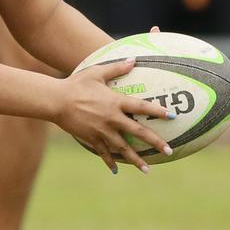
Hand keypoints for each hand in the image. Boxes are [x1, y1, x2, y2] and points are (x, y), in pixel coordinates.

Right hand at [57, 58, 173, 173]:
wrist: (56, 101)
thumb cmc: (76, 83)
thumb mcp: (96, 72)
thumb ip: (116, 67)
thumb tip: (134, 59)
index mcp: (115, 102)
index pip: (141, 107)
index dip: (158, 111)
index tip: (172, 116)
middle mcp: (112, 118)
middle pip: (138, 133)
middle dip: (155, 142)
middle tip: (169, 151)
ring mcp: (102, 131)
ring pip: (123, 148)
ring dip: (136, 159)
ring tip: (147, 170)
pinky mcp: (91, 138)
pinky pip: (103, 153)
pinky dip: (110, 162)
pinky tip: (116, 170)